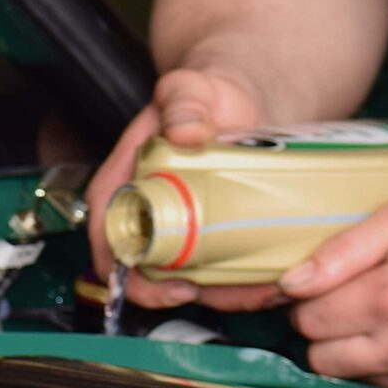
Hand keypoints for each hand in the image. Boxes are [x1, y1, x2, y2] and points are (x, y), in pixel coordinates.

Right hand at [89, 66, 284, 311]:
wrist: (236, 101)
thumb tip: (186, 130)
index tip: (178, 284)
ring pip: (194, 280)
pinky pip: (220, 271)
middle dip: (201, 295)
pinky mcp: (209, 237)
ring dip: (232, 294)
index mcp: (120, 188)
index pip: (110, 245)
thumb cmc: (201, 98)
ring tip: (272, 287)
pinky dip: (246, 281)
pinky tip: (277, 275)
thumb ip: (182, 104)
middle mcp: (144, 216)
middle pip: (155, 276)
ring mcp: (177, 230)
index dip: (137, 278)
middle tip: (245, 291)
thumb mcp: (186, 92)